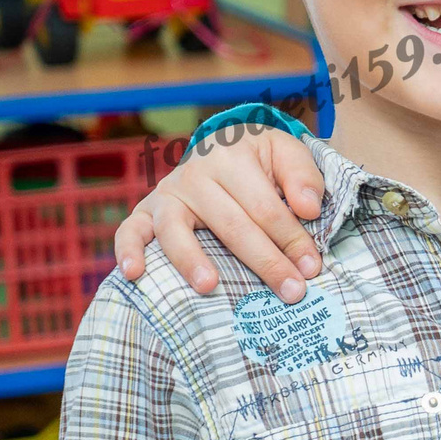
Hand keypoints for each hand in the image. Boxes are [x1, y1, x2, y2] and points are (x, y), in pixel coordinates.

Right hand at [113, 123, 329, 299]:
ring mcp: (168, 194)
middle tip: (290, 291)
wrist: (220, 148)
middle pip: (232, 225)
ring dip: (191, 259)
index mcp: (232, 158)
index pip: (266, 208)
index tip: (312, 269)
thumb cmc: (258, 160)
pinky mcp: (146, 211)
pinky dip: (128, 251)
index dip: (292, 240)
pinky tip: (135, 274)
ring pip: (177, 230)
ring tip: (209, 286)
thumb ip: (303, 176)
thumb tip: (308, 209)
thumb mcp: (286, 153)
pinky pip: (130, 231)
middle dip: (265, 261)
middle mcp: (195, 175)